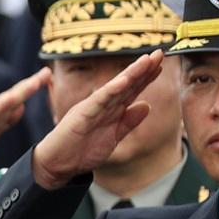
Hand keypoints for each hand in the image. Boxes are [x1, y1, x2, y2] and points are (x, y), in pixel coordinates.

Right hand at [0, 69, 49, 171]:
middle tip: (46, 72)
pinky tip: (12, 99)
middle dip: (30, 85)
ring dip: (21, 92)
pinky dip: (2, 106)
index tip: (45, 75)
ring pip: (5, 103)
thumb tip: (21, 108)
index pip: (14, 98)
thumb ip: (3, 121)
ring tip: (36, 81)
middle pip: (12, 96)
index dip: (30, 87)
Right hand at [30, 49, 165, 188]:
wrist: (57, 165)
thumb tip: (147, 105)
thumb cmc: (81, 152)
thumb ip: (128, 122)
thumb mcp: (113, 138)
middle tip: (159, 53)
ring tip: (146, 60)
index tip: (161, 64)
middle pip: (126, 84)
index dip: (146, 77)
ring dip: (131, 74)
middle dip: (143, 69)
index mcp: (110, 110)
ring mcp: (91, 108)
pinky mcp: (81, 115)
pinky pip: (98, 101)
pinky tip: (124, 80)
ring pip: (115, 88)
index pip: (131, 90)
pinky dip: (111, 90)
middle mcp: (102, 104)